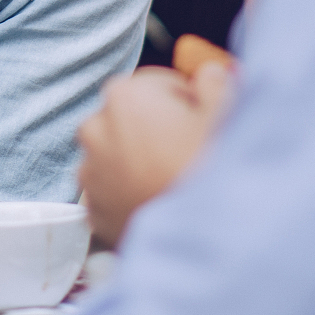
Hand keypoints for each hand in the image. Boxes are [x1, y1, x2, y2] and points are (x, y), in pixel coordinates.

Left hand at [77, 62, 235, 248]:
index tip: (198, 117)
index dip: (181, 99)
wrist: (202, 238)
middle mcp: (95, 129)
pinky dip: (128, 192)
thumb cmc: (211, 169)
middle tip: (186, 149)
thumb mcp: (224, 112)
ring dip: (137, 159)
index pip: (154, 84)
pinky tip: (158, 200)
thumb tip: (208, 76)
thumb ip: (213, 82)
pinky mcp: (92, 211)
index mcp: (124, 96)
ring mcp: (90, 173)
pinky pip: (111, 191)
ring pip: (116, 154)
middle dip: (152, 127)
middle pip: (128, 117)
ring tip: (172, 178)